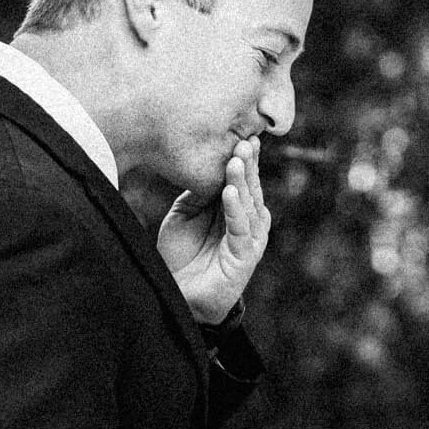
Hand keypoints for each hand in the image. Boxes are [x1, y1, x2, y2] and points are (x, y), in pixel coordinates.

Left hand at [158, 137, 271, 326]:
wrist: (178, 293)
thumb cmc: (183, 255)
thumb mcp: (185, 215)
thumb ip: (199, 194)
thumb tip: (210, 168)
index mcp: (236, 211)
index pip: (243, 180)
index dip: (243, 159)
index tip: (242, 135)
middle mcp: (248, 223)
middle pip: (250, 188)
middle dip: (248, 164)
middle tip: (245, 140)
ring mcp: (249, 240)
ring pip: (249, 205)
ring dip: (243, 181)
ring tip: (236, 160)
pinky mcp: (244, 257)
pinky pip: (240, 229)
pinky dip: (235, 209)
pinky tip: (228, 192)